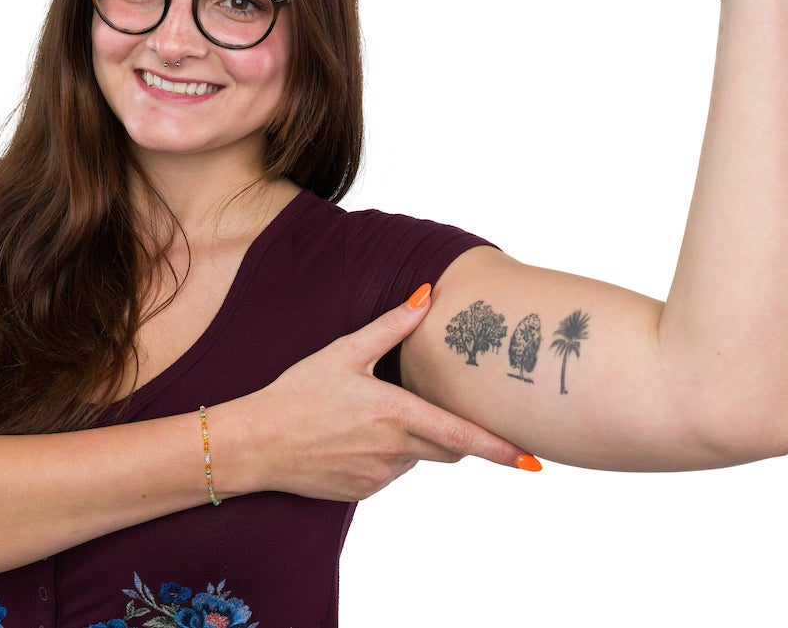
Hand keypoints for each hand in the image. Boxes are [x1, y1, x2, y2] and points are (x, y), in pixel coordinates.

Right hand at [225, 287, 531, 501]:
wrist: (255, 444)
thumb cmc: (297, 394)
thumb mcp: (343, 352)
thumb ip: (391, 325)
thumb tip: (426, 295)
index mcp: (395, 414)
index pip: (462, 437)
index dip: (501, 450)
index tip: (533, 460)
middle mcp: (395, 450)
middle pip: (449, 447)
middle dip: (450, 430)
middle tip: (422, 404)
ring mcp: (381, 476)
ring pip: (418, 457)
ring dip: (412, 438)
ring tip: (366, 415)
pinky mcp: (366, 492)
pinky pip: (393, 471)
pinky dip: (388, 454)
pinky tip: (353, 436)